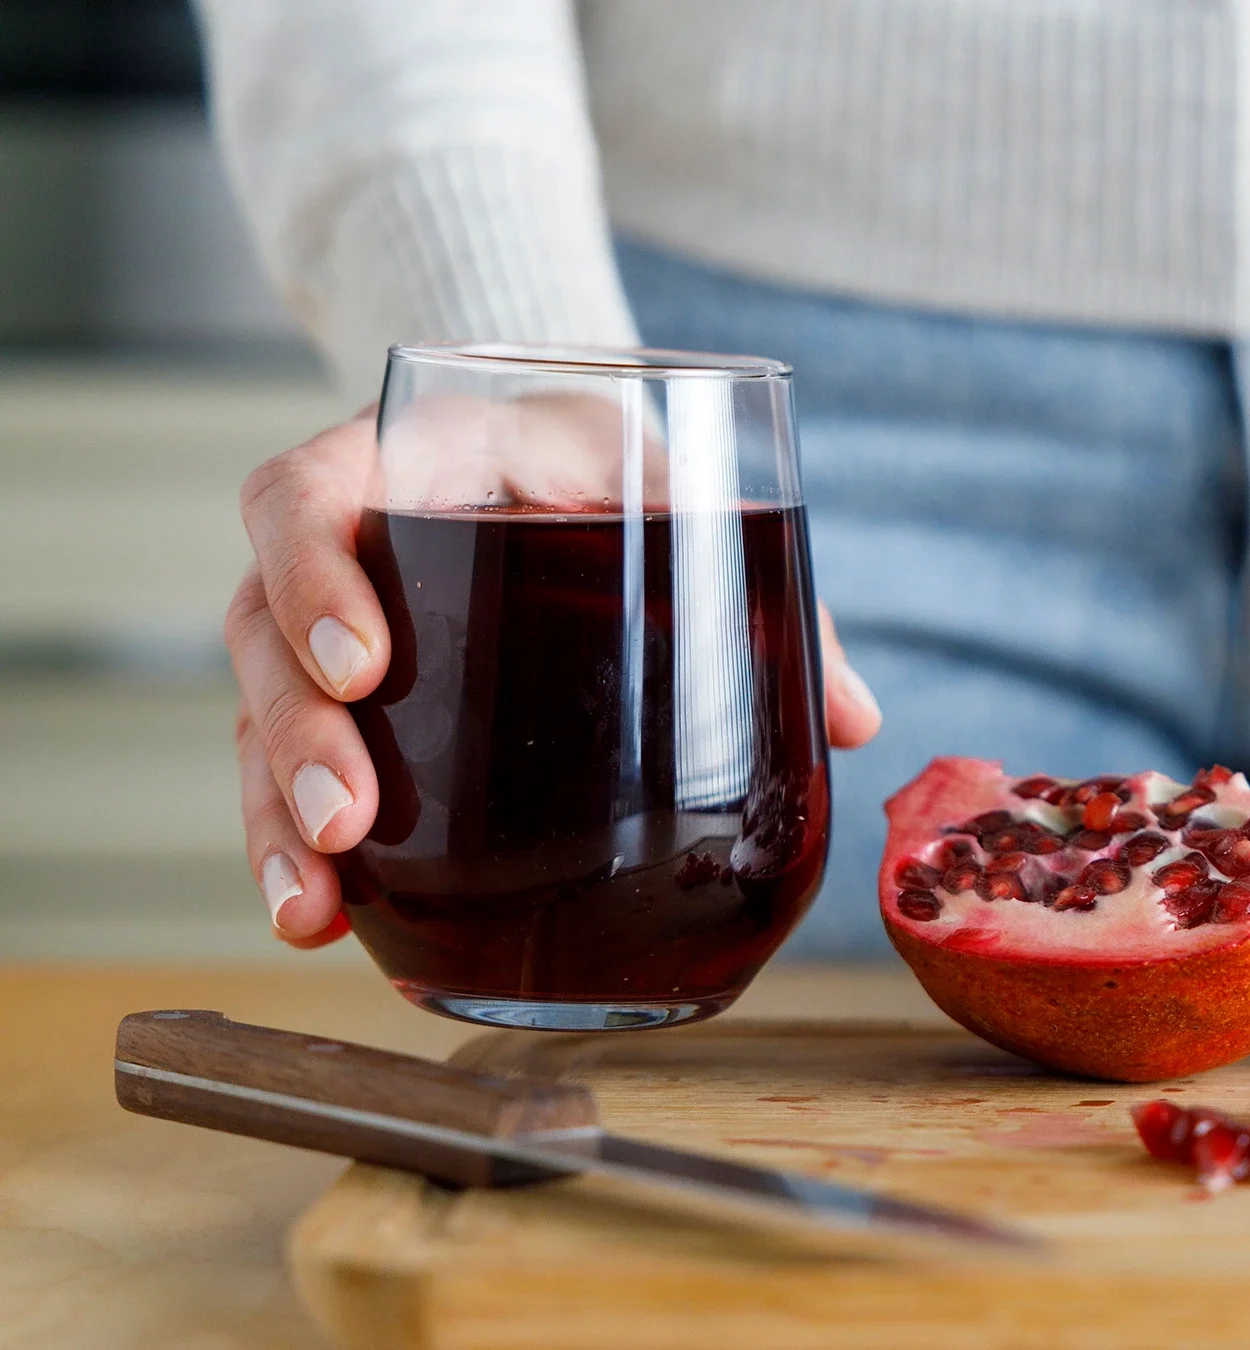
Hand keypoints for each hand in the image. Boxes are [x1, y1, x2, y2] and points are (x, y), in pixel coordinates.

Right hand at [227, 411, 883, 948]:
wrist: (577, 457)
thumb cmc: (621, 470)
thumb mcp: (679, 492)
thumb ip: (765, 599)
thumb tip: (858, 722)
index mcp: (414, 458)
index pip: (308, 496)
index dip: (315, 574)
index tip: (363, 659)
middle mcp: (345, 537)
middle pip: (261, 625)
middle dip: (298, 731)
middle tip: (350, 815)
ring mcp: (325, 621)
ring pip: (259, 711)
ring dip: (277, 810)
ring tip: (317, 894)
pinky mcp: (337, 698)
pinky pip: (282, 765)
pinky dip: (294, 845)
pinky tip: (316, 917)